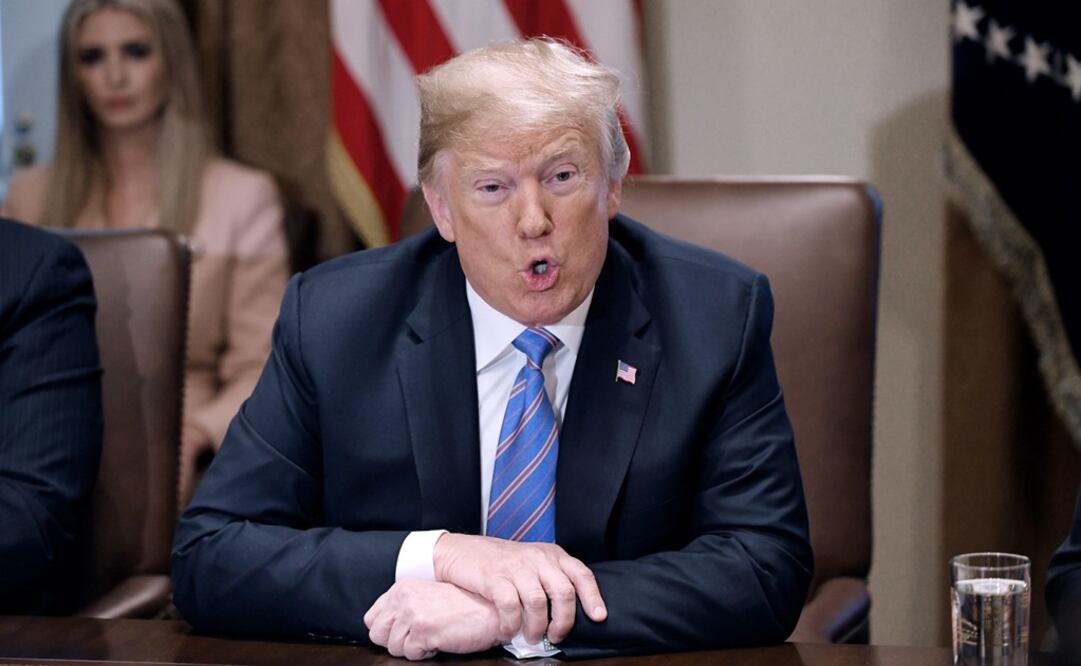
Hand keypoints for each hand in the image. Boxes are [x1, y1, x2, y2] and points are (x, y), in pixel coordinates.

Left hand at [364, 579, 502, 659]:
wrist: (491, 609)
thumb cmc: (464, 606)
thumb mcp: (428, 597)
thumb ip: (405, 606)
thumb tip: (385, 628)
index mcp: (402, 588)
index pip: (372, 619)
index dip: (388, 631)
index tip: (406, 632)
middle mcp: (403, 597)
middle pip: (377, 635)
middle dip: (397, 642)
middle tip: (420, 636)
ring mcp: (412, 613)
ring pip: (393, 648)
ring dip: (413, 648)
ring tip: (434, 635)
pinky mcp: (423, 629)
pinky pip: (410, 655)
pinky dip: (425, 653)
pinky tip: (440, 640)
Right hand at [433, 533, 606, 644]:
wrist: (461, 551)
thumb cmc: (500, 562)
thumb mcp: (532, 562)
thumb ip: (551, 578)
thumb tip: (572, 609)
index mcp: (551, 554)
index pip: (581, 574)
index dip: (592, 597)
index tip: (599, 617)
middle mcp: (537, 558)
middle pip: (563, 592)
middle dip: (564, 620)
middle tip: (557, 636)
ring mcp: (515, 567)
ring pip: (538, 602)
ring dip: (537, 627)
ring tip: (532, 637)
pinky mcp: (494, 577)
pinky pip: (510, 606)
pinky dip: (512, 625)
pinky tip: (509, 631)